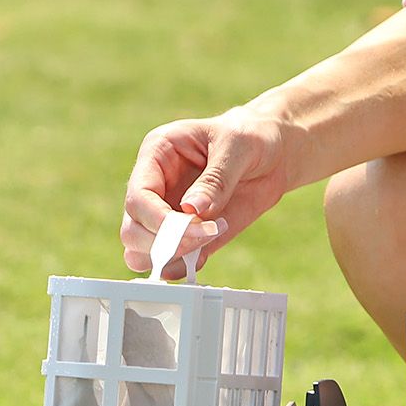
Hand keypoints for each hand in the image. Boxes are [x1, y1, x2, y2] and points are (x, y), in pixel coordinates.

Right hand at [122, 108, 292, 278]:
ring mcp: (166, 215)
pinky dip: (184, 267)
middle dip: (164, 243)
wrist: (273, 155)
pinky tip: (207, 251)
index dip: (159, 220)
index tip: (194, 227)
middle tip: (205, 236)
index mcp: (157, 155)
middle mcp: (154, 188)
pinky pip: (170, 262)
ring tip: (208, 240)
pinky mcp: (186, 236)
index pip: (138, 197)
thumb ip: (214, 180)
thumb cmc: (251, 138)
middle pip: (132, 231)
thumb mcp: (237, 146)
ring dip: (171, 258)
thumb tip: (191, 210)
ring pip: (141, 252)